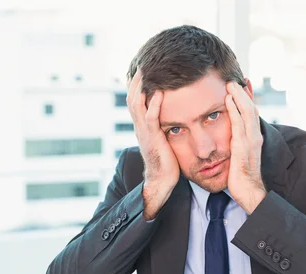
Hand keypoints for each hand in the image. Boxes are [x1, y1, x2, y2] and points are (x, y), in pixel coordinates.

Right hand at [127, 70, 179, 218]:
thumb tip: (174, 114)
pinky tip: (161, 92)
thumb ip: (165, 125)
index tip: (144, 66)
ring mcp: (144, 132)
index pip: (136, 98)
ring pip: (137, 103)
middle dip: (137, 78)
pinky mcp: (152, 139)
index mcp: (143, 125)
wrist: (162, 181)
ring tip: (146, 69)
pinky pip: (150, 118)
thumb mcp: (165, 138)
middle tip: (142, 61)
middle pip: (132, 96)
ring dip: (141, 85)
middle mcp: (140, 126)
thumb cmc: (167, 162)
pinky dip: (154, 104)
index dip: (138, 82)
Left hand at [225, 81, 266, 213]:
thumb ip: (238, 144)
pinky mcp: (242, 148)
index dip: (248, 98)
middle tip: (235, 78)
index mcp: (254, 138)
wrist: (249, 192)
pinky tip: (228, 100)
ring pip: (247, 112)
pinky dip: (234, 110)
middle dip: (244, 92)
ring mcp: (250, 141)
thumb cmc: (242, 177)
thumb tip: (232, 137)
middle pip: (251, 108)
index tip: (242, 84)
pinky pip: (238, 125)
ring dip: (239, 96)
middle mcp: (255, 136)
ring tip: (230, 83)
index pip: (251, 113)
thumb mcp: (240, 156)